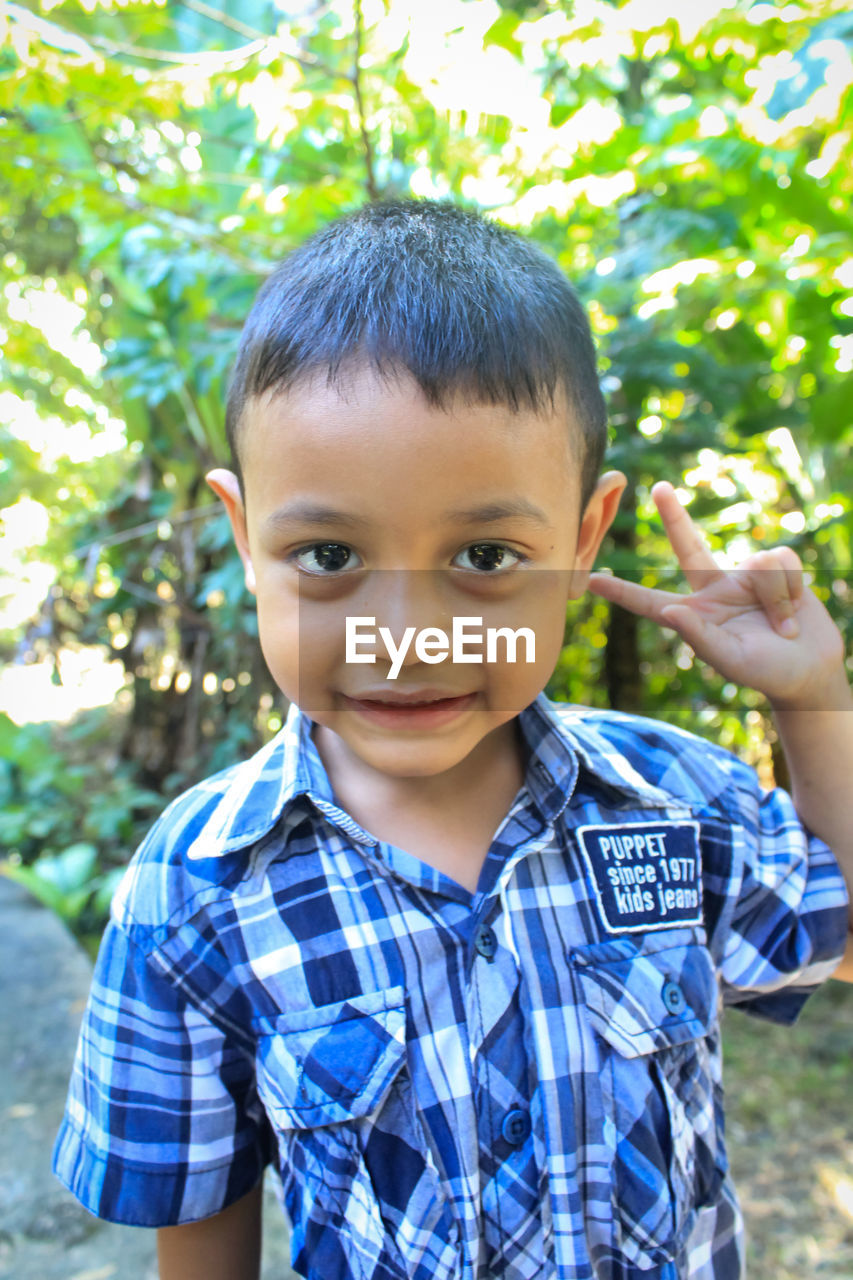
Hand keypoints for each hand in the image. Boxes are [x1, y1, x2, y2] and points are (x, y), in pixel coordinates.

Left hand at [587, 481, 845, 708]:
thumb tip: (669, 611)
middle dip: (675, 516)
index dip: (622, 591)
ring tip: (784, 626)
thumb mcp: (733, 661)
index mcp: (694, 615)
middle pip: (688, 546)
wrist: (811, 670)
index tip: (591, 581)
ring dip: (775, 597)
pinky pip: (780, 559)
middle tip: (659, 488)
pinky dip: (791, 587)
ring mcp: (744, 577)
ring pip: (756, 563)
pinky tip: (795, 609)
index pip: (650, 602)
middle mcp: (714, 589)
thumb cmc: (768, 673)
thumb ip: (701, 638)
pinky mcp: (776, 568)